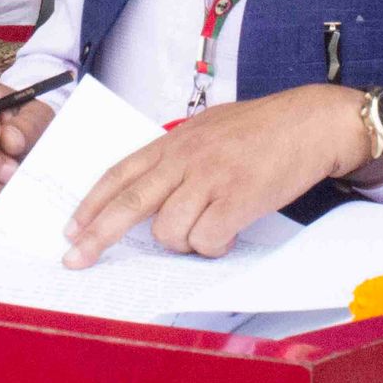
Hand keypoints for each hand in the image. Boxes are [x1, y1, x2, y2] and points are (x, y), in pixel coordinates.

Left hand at [63, 84, 372, 268]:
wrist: (311, 122)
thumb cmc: (264, 127)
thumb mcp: (209, 128)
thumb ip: (179, 154)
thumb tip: (154, 187)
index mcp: (175, 142)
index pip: (120, 174)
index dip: (91, 203)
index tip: (71, 229)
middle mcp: (186, 158)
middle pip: (129, 205)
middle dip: (97, 237)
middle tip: (75, 260)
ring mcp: (210, 178)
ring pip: (169, 231)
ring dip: (184, 243)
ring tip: (208, 230)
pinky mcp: (238, 198)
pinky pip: (207, 240)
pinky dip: (214, 247)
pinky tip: (228, 235)